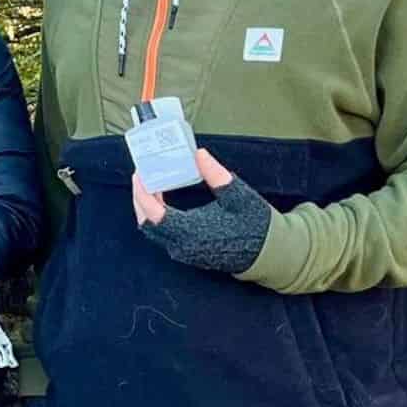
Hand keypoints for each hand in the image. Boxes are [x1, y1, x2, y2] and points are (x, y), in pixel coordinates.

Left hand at [133, 149, 276, 275]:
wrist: (267, 252)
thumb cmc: (255, 224)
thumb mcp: (238, 196)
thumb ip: (216, 175)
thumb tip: (199, 154)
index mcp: (193, 233)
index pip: (155, 215)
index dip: (143, 194)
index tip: (139, 174)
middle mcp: (183, 246)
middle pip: (147, 223)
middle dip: (139, 198)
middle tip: (141, 175)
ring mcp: (183, 252)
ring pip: (153, 230)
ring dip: (147, 207)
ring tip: (150, 182)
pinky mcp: (186, 252)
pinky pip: (162, 233)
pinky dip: (156, 215)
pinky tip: (161, 197)